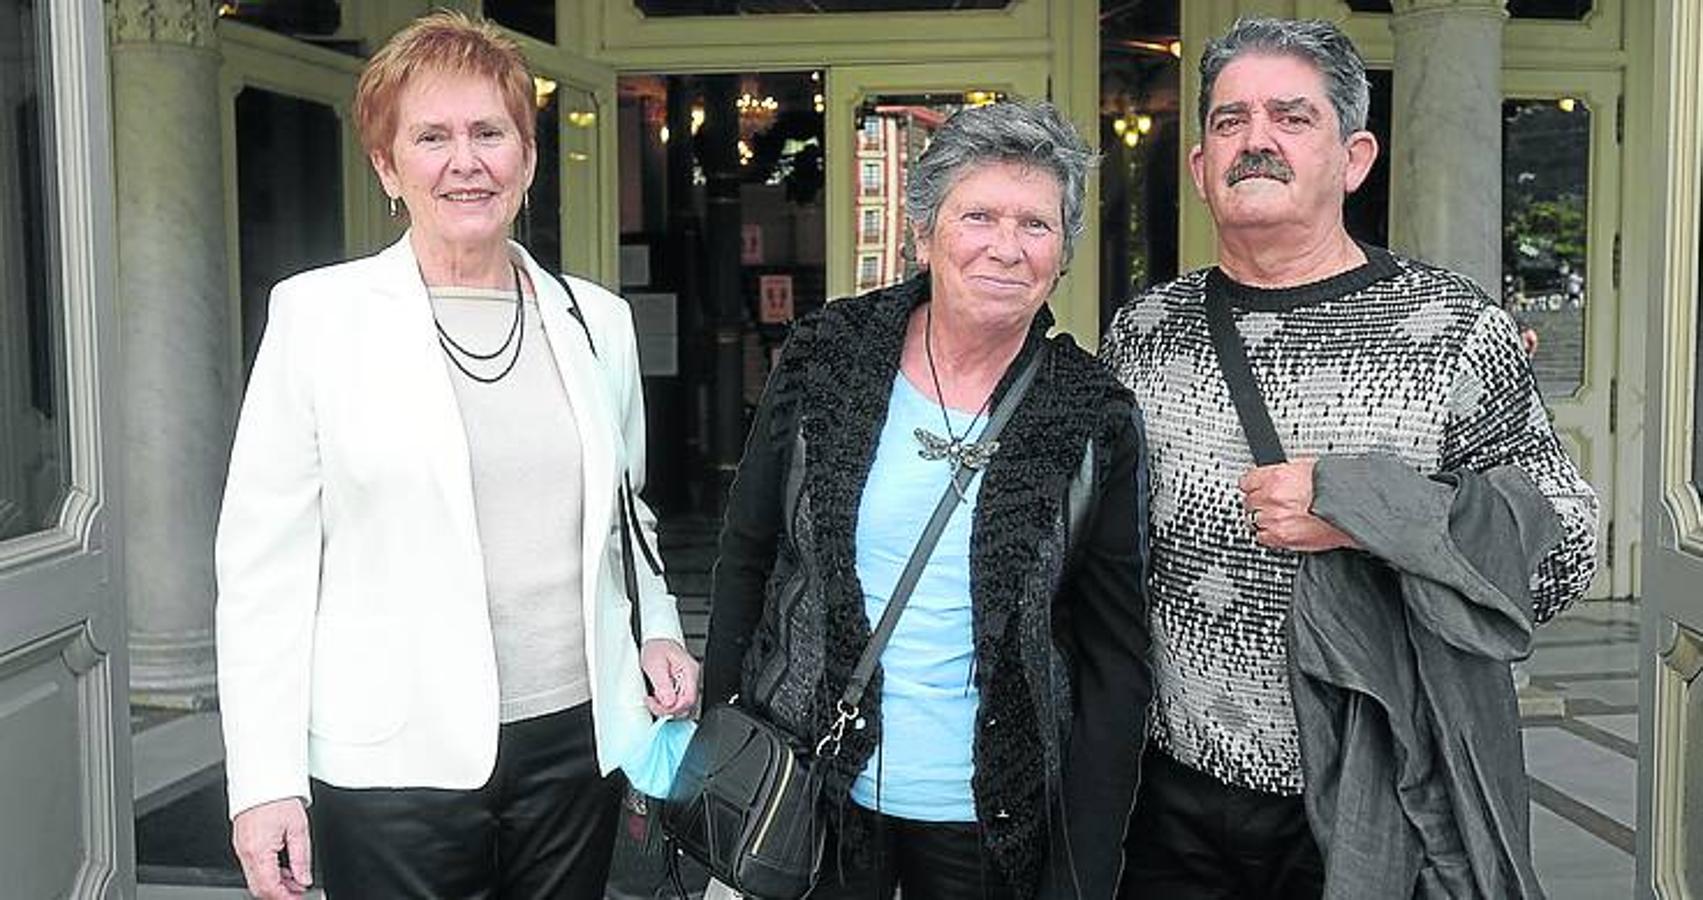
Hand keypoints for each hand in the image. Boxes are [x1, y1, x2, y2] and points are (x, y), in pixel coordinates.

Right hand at [231, 797, 311, 897]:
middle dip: (279, 894)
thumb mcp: (299, 828)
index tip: (298, 898)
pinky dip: (268, 873)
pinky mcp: (242, 843)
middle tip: (298, 893)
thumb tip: (303, 879)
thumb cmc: (279, 797)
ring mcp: (241, 848)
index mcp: (258, 850)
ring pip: (255, 879)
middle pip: (259, 887)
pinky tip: (284, 869)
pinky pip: (253, 867)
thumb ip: (301, 858)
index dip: (285, 898)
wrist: (262, 778)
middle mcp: (245, 852)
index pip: (269, 887)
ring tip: (296, 881)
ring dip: (275, 884)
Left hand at [640, 638, 699, 717]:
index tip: (656, 704)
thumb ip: (662, 685)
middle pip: (687, 706)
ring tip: (654, 700)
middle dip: (668, 710)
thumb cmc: (657, 648)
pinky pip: (678, 703)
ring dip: (667, 709)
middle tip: (652, 702)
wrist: (657, 642)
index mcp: (689, 671)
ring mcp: (688, 684)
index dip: (672, 707)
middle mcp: (692, 679)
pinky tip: (658, 699)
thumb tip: (668, 703)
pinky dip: (667, 705)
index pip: (688, 699)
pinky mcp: (682, 688)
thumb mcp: (655, 664)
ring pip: (683, 708)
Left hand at [1239, 458, 1357, 552]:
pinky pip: (1261, 538)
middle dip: (1259, 503)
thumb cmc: (1337, 488)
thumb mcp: (1308, 468)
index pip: (1247, 481)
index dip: (1253, 486)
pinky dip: (1268, 535)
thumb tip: (1277, 477)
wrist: (1352, 509)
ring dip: (1262, 520)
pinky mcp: (1281, 537)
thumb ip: (1285, 474)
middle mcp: (1272, 497)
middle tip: (1271, 504)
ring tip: (1277, 518)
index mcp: (1276, 476)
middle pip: (1248, 502)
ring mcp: (1274, 518)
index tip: (1255, 489)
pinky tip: (1279, 530)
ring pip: (1252, 520)